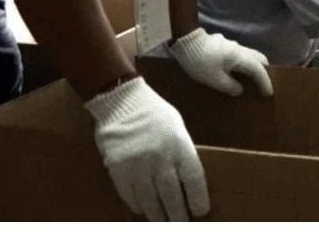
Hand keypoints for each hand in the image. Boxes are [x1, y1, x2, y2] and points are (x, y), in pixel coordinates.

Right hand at [82, 78, 209, 221]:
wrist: (121, 100)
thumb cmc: (153, 113)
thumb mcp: (177, 128)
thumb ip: (183, 153)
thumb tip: (189, 184)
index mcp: (179, 145)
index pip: (194, 180)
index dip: (198, 200)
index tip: (200, 211)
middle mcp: (160, 157)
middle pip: (172, 197)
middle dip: (178, 216)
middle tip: (180, 224)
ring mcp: (137, 165)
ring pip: (151, 201)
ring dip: (158, 216)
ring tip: (162, 222)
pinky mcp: (118, 169)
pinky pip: (129, 195)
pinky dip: (137, 205)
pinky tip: (142, 208)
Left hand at [170, 30, 274, 96]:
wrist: (185, 40)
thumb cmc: (200, 62)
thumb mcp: (214, 79)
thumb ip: (229, 86)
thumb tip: (239, 90)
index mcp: (239, 57)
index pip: (258, 70)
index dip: (265, 82)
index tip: (268, 93)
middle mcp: (238, 48)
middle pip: (258, 58)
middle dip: (263, 70)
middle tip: (263, 83)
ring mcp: (230, 45)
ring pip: (248, 54)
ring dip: (253, 66)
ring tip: (250, 78)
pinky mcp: (222, 44)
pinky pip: (239, 54)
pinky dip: (243, 63)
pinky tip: (235, 70)